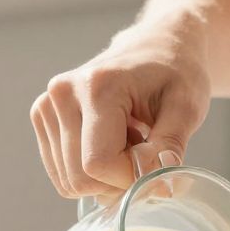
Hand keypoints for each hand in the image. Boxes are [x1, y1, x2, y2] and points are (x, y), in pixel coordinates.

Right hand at [30, 15, 210, 197]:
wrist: (156, 45)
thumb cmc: (176, 72)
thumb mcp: (187, 107)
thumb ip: (170, 147)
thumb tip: (156, 185)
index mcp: (97, 86)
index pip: (98, 164)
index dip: (128, 179)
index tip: (154, 163)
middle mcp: (63, 93)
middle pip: (79, 177)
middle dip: (116, 180)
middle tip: (143, 151)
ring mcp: (47, 105)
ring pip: (69, 180)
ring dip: (104, 176)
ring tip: (127, 141)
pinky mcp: (42, 116)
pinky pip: (62, 173)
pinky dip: (90, 171)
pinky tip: (110, 142)